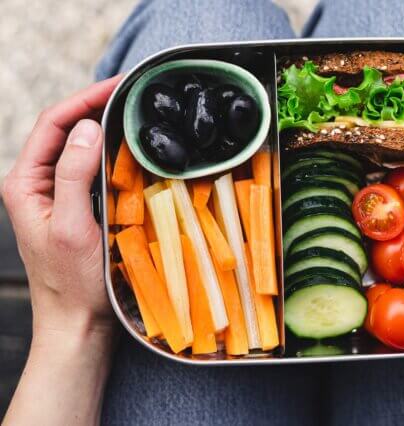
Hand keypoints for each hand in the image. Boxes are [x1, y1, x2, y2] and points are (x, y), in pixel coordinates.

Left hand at [2, 76, 120, 424]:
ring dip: (107, 130)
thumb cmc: (73, 284)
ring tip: (136, 115)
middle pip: (65, 131)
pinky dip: (113, 155)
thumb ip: (72, 174)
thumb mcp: (72, 227)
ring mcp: (58, 196)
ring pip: (80, 149)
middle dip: (97, 108)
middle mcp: (38, 185)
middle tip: (134, 95)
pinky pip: (93, 171)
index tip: (119, 86)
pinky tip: (133, 151)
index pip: (53, 125)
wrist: (78, 323)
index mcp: (25, 184)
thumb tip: (87, 127)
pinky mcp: (77, 207)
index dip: (84, 99)